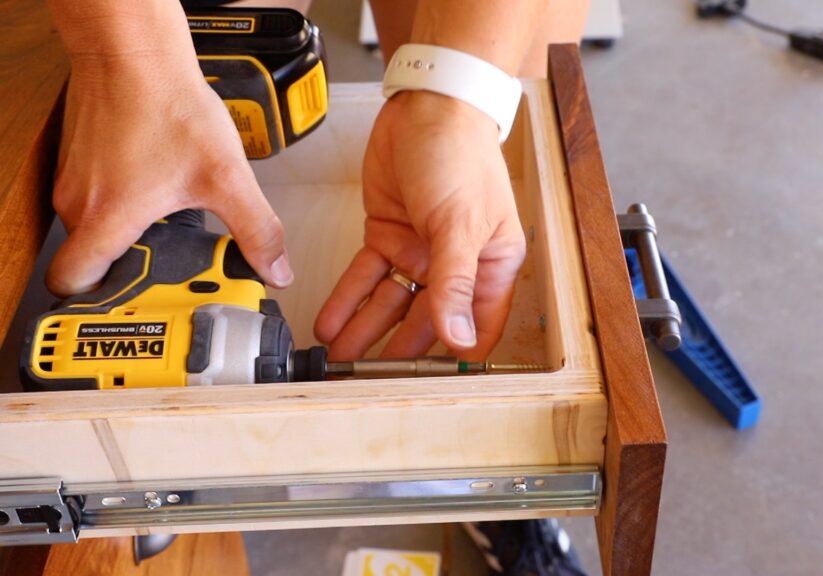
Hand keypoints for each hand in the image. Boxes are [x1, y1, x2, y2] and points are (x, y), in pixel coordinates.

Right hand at [45, 54, 291, 295]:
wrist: (136, 53)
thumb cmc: (168, 105)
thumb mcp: (226, 177)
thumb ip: (256, 230)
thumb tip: (275, 269)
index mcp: (105, 218)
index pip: (71, 284)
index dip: (98, 302)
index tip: (135, 304)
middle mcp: (78, 203)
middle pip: (90, 262)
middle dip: (129, 273)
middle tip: (168, 273)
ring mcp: (74, 180)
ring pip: (93, 230)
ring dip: (129, 238)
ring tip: (170, 233)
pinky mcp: (81, 161)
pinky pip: (95, 200)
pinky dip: (122, 208)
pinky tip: (158, 194)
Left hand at [314, 91, 525, 360]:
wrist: (426, 107)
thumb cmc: (461, 156)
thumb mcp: (459, 225)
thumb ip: (455, 284)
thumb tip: (458, 337)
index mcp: (490, 267)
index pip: (476, 328)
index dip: (454, 357)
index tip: (426, 385)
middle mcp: (456, 265)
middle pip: (427, 322)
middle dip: (398, 351)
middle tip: (369, 381)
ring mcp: (420, 252)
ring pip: (391, 303)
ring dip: (365, 330)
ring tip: (339, 360)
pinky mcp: (388, 236)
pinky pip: (366, 276)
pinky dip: (348, 299)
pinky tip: (331, 323)